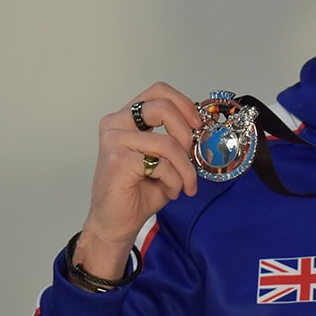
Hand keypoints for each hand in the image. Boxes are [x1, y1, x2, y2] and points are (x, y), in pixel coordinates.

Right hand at [74, 82, 201, 280]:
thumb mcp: (161, 158)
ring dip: (185, 168)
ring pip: (168, 143)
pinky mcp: (118, 160)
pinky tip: (170, 192)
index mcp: (126, 118)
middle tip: (193, 155)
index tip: (198, 124)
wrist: (115, 223)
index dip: (184, 103)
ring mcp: (115, 140)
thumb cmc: (137, 191)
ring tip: (184, 184)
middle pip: (163, 107)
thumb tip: (201, 127)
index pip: (158, 91)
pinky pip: (162, 164)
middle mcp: (116, 123)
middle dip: (187, 133)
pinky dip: (174, 181)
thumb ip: (174, 138)